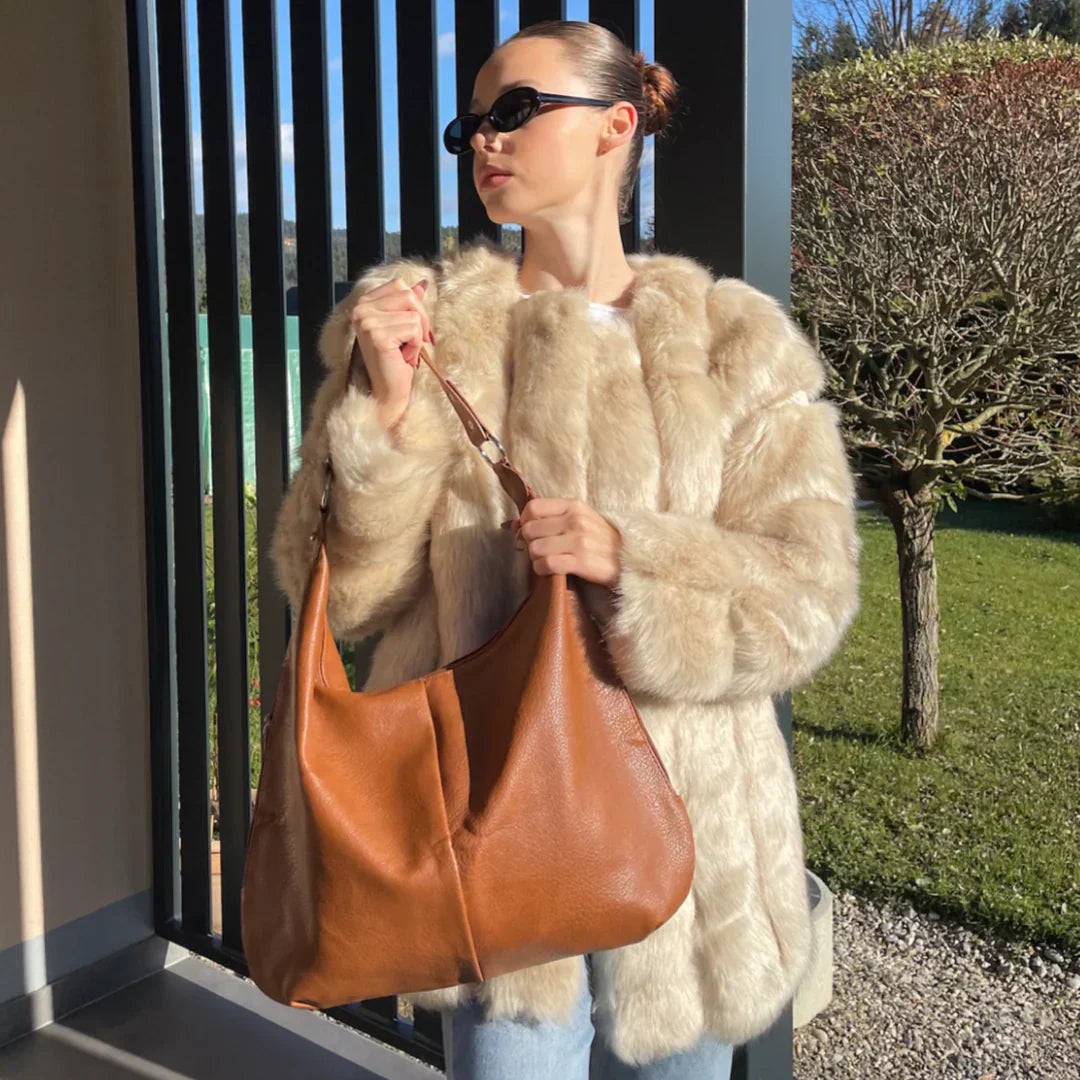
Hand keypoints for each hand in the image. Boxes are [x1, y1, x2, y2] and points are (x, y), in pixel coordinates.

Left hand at [504, 498, 622, 588]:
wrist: (632, 561)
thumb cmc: (603, 541)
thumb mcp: (581, 520)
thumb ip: (552, 518)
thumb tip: (516, 524)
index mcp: (574, 506)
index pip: (533, 508)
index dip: (525, 522)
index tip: (532, 533)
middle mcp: (575, 520)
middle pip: (530, 530)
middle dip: (530, 543)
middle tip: (542, 550)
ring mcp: (579, 541)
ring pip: (535, 548)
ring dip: (536, 558)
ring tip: (548, 561)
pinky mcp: (581, 561)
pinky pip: (546, 564)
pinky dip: (542, 570)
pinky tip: (550, 571)